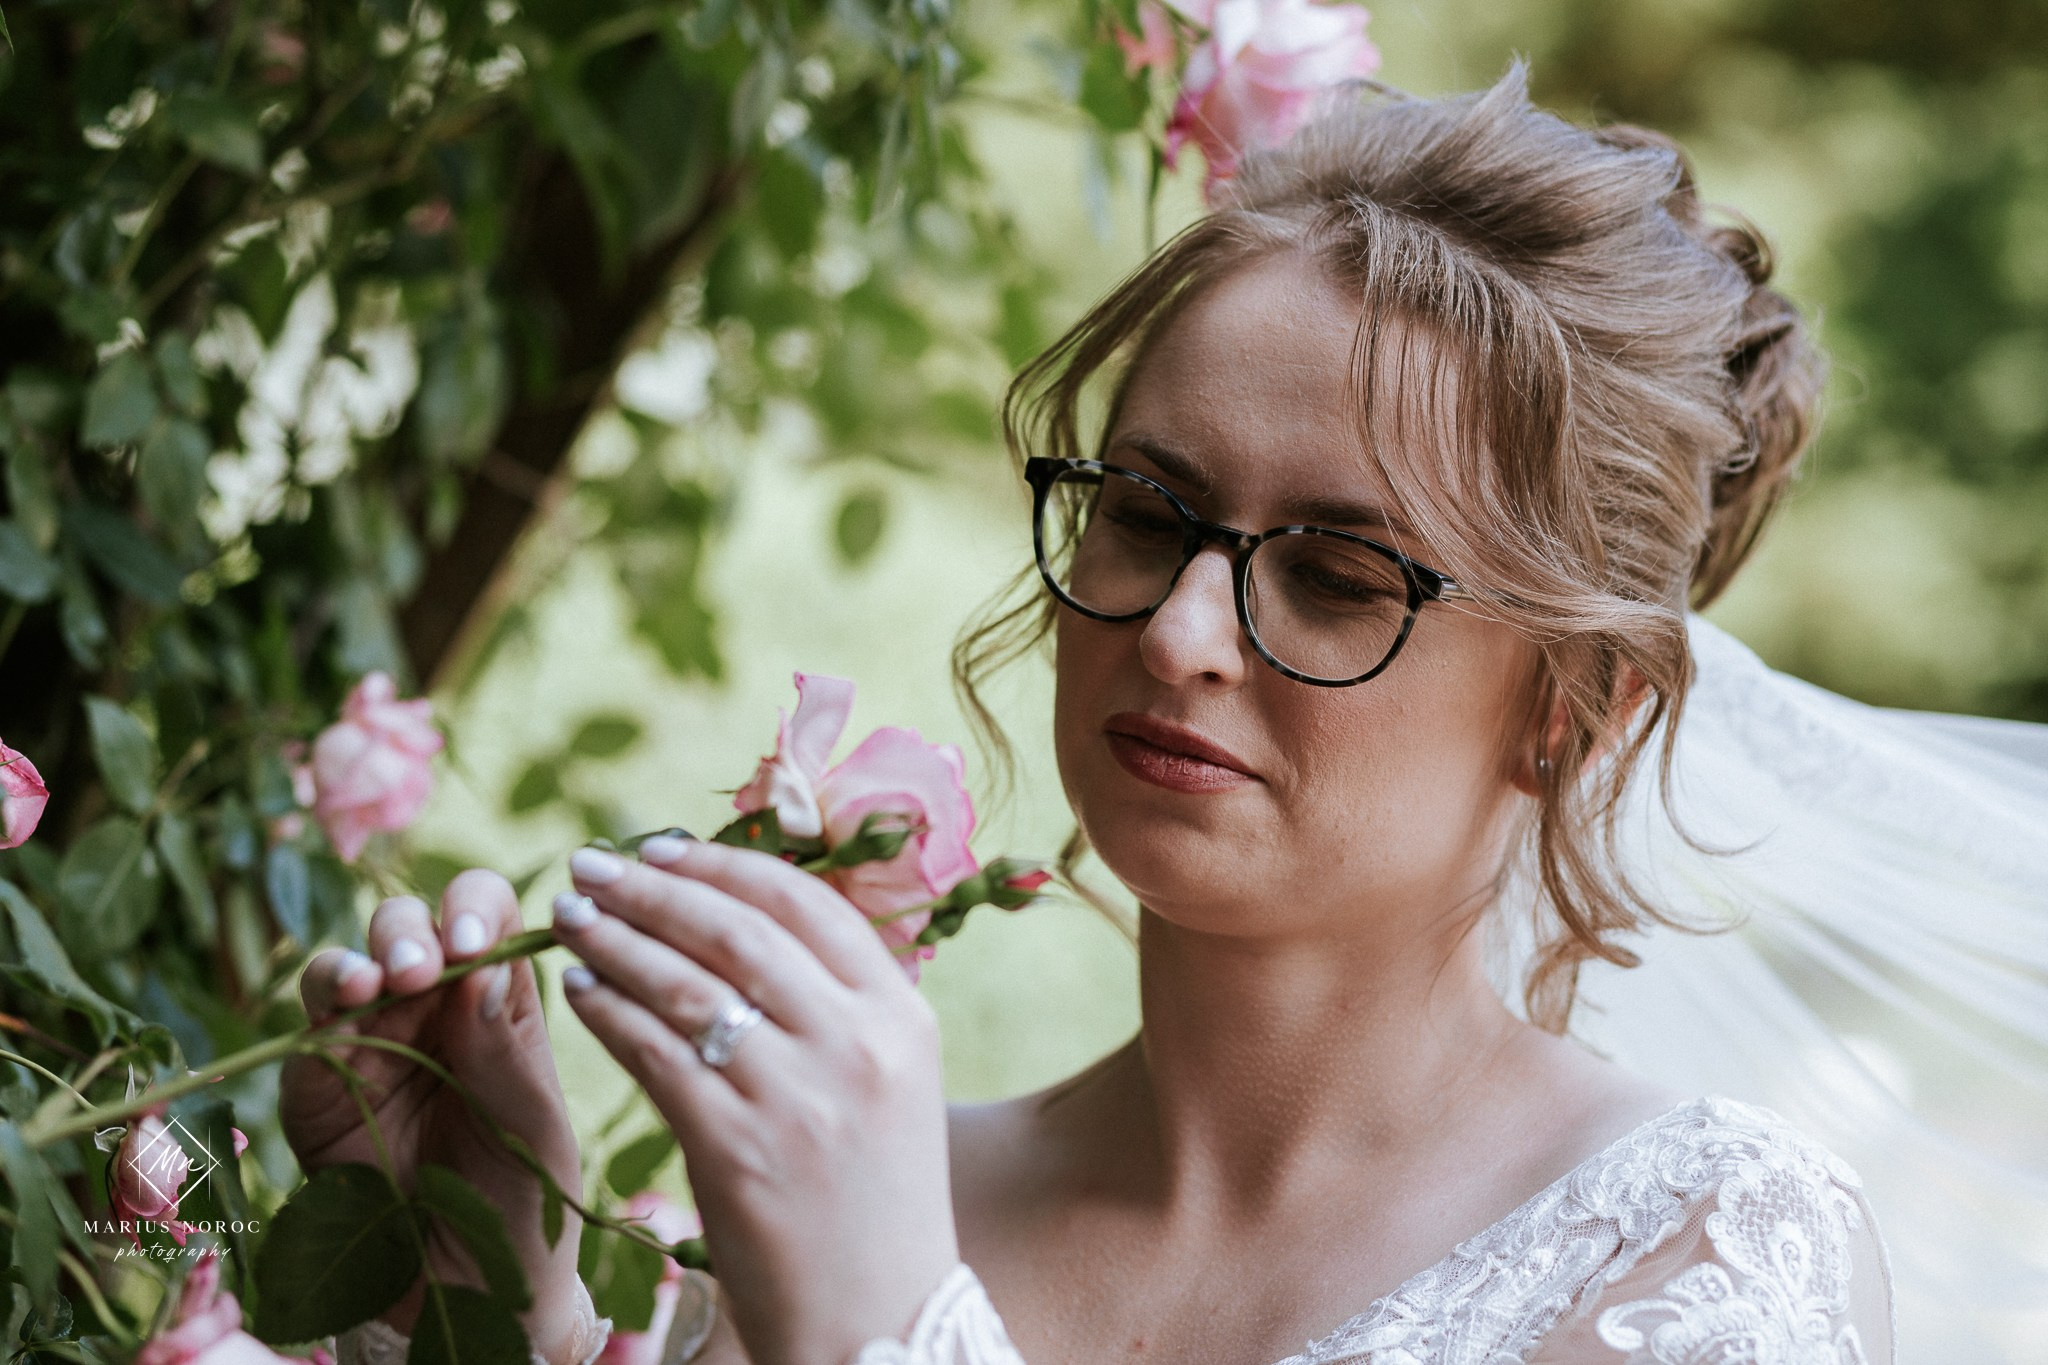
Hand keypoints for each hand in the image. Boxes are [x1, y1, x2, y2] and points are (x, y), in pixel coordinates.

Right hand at [279, 871, 586, 1362]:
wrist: (466, 1292)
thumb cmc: (522, 1204)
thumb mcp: (532, 1126)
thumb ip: (504, 1052)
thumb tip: (480, 967)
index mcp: (501, 1005)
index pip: (491, 921)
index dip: (478, 912)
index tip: (475, 943)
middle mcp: (434, 1009)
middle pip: (416, 924)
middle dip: (418, 928)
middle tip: (427, 965)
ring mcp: (373, 1040)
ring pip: (358, 959)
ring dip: (370, 954)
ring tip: (389, 979)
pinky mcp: (319, 1082)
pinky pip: (312, 1022)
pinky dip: (327, 996)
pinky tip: (350, 1001)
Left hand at [551, 838, 958, 1364]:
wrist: (879, 1324)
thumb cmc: (877, 1203)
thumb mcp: (892, 1086)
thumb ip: (840, 1007)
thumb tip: (751, 921)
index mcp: (902, 1016)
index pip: (805, 903)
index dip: (723, 865)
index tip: (663, 848)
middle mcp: (856, 1042)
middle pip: (736, 929)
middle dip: (651, 886)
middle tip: (591, 863)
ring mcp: (798, 1095)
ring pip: (685, 983)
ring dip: (615, 936)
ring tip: (569, 914)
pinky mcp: (737, 1149)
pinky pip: (654, 1054)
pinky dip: (608, 1010)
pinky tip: (578, 990)